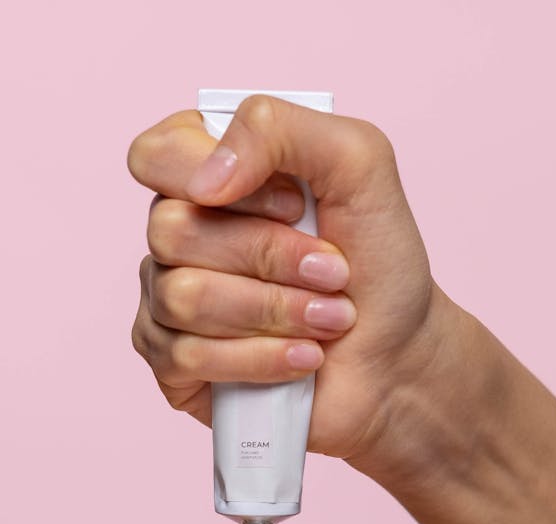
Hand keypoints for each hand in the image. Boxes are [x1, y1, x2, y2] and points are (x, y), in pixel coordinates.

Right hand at [128, 95, 466, 482]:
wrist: (399, 351)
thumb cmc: (375, 257)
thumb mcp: (356, 162)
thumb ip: (279, 128)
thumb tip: (207, 181)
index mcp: (207, 170)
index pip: (156, 154)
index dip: (221, 180)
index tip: (294, 204)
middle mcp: (176, 231)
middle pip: (171, 230)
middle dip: (271, 255)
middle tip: (332, 271)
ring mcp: (166, 299)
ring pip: (183, 296)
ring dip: (276, 310)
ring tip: (328, 318)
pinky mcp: (173, 363)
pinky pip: (187, 357)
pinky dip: (261, 357)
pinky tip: (302, 357)